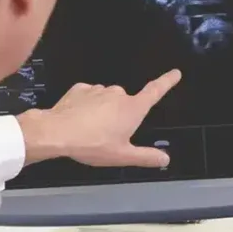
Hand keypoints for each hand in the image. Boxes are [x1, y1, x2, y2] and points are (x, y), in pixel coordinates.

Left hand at [16, 70, 181, 166]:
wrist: (57, 133)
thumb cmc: (93, 144)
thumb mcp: (122, 156)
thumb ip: (146, 157)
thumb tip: (165, 159)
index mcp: (133, 108)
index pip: (155, 91)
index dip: (167, 82)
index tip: (175, 73)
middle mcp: (118, 94)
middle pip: (126, 103)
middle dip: (121, 115)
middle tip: (110, 134)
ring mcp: (98, 89)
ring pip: (107, 100)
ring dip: (103, 111)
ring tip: (92, 130)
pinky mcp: (80, 88)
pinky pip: (89, 96)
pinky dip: (87, 106)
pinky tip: (79, 119)